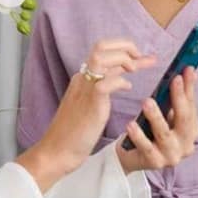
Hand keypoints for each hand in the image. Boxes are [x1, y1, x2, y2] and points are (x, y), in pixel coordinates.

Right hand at [18, 39, 155, 189]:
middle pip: (101, 46)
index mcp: (82, 79)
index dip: (124, 49)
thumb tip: (121, 79)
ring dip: (123, 58)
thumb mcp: (90, 104)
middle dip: (125, 46)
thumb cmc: (74, 133)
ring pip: (101, 57)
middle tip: (141, 57)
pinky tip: (128, 87)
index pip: (103, 52)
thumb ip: (103, 88)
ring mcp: (84, 89)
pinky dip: (120, 81)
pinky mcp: (90, 103)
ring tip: (135, 68)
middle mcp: (82, 79)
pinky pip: (106, 82)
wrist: (56, 152)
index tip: (141, 57)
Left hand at [116, 66, 197, 172]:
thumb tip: (189, 71)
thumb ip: (176, 96)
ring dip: (156, 116)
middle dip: (179, 98)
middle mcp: (186, 145)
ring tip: (147, 101)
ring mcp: (172, 156)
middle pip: (184, 120)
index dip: (189, 88)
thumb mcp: (165, 113)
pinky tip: (131, 124)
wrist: (132, 156)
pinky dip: (139, 136)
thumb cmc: (150, 131)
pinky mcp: (155, 163)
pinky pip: (146, 147)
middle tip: (174, 80)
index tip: (187, 70)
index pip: (192, 106)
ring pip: (165, 134)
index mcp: (192, 131)